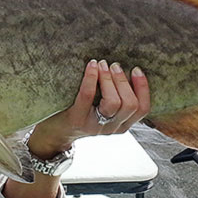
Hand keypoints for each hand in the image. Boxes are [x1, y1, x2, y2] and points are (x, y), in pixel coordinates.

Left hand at [27, 59, 150, 159]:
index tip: (136, 69)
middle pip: (130, 105)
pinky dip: (91, 78)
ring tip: (102, 64)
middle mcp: (111, 128)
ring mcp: (95, 126)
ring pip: (113, 102)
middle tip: (114, 65)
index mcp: (122, 124)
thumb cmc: (81, 114)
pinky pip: (88, 96)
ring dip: (109, 79)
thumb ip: (117, 97)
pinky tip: (91, 65)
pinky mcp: (78, 120)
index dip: (142, 87)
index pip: (143, 109)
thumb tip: (125, 68)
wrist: (55, 133)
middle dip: (123, 81)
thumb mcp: (104, 111)